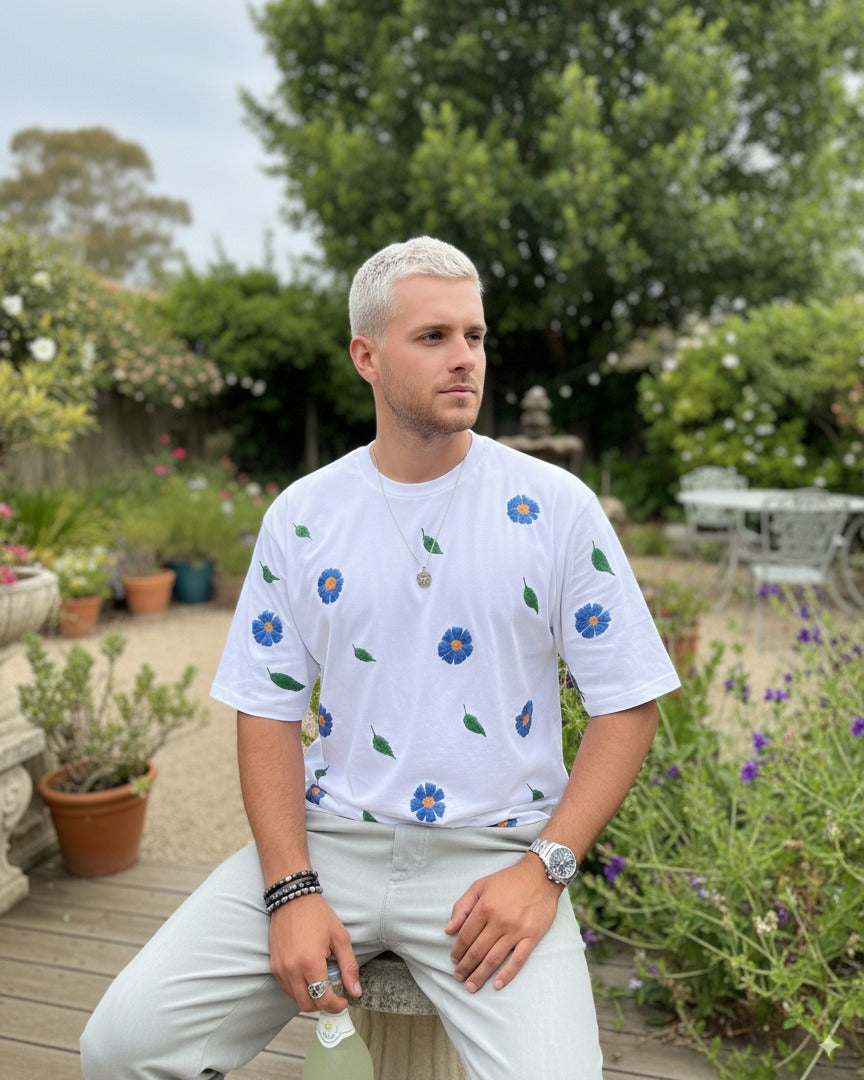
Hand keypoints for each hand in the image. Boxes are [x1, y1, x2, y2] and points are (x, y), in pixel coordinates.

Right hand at [268, 895, 361, 1011]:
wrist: (292, 899)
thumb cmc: (317, 915)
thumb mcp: (340, 937)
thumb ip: (349, 966)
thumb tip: (356, 991)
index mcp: (310, 963)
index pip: (322, 999)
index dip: (336, 1005)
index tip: (344, 1000)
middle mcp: (292, 970)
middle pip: (308, 1005)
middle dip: (323, 1004)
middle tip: (334, 993)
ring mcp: (280, 969)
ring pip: (296, 999)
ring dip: (311, 997)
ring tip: (322, 980)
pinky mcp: (274, 967)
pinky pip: (287, 988)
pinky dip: (299, 989)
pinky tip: (309, 975)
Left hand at [445, 856, 560, 992]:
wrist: (541, 875)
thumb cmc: (508, 880)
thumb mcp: (480, 885)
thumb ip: (462, 906)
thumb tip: (449, 930)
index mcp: (485, 907)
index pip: (466, 936)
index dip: (457, 950)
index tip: (453, 960)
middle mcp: (499, 920)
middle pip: (477, 950)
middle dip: (465, 967)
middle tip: (459, 978)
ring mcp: (517, 930)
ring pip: (494, 958)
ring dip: (480, 974)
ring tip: (471, 986)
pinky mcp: (533, 936)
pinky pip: (518, 959)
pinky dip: (507, 974)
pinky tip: (497, 984)